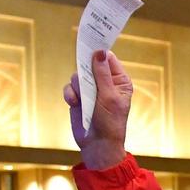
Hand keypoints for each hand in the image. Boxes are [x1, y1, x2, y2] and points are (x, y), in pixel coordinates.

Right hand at [63, 50, 131, 169]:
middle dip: (84, 70)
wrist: (98, 146)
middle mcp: (105, 83)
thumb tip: (100, 52)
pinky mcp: (79, 98)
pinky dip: (70, 94)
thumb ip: (102, 74)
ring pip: (78, 75)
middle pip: (90, 64)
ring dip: (77, 85)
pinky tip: (74, 103)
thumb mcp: (109, 96)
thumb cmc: (110, 123)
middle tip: (82, 73)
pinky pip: (70, 87)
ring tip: (81, 99)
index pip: (108, 59)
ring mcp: (91, 90)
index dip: (99, 51)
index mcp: (119, 81)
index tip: (90, 43)